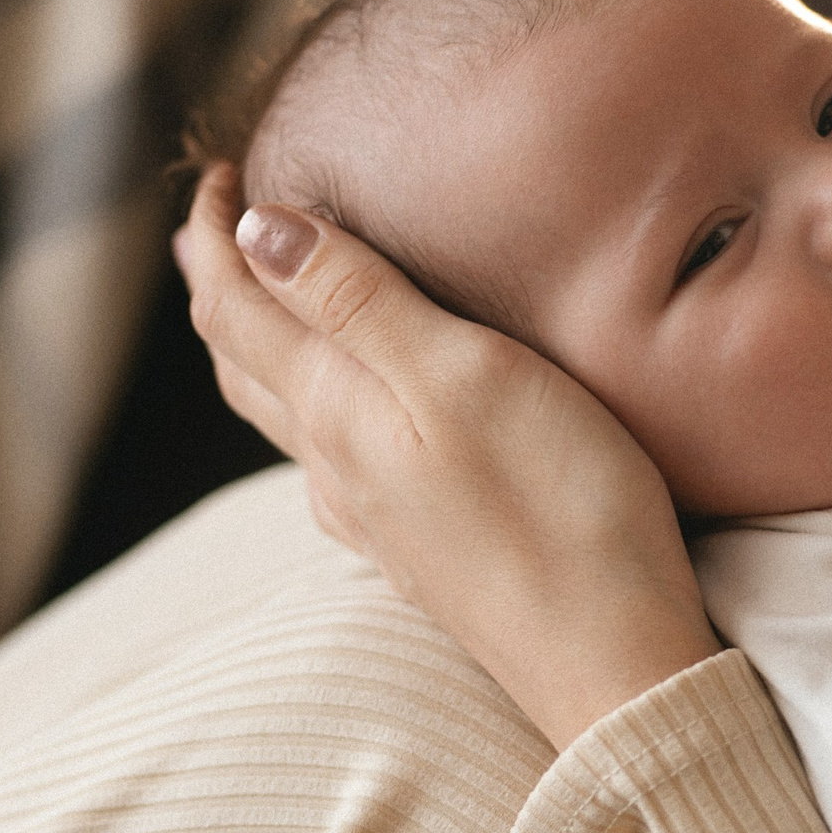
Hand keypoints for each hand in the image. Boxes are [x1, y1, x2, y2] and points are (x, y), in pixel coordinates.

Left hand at [173, 163, 720, 748]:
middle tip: (222, 219)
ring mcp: (379, 519)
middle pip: (245, 363)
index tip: (222, 168)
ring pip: (287, 417)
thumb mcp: (464, 378)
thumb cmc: (560, 510)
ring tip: (271, 298)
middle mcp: (338, 468)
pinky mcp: (426, 553)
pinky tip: (353, 418)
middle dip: (224, 282)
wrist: (616, 665)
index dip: (215, 232)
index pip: (237, 306)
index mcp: (336, 411)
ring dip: (262, 346)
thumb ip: (360, 301)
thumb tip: (257, 228)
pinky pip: (339, 462)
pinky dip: (320, 406)